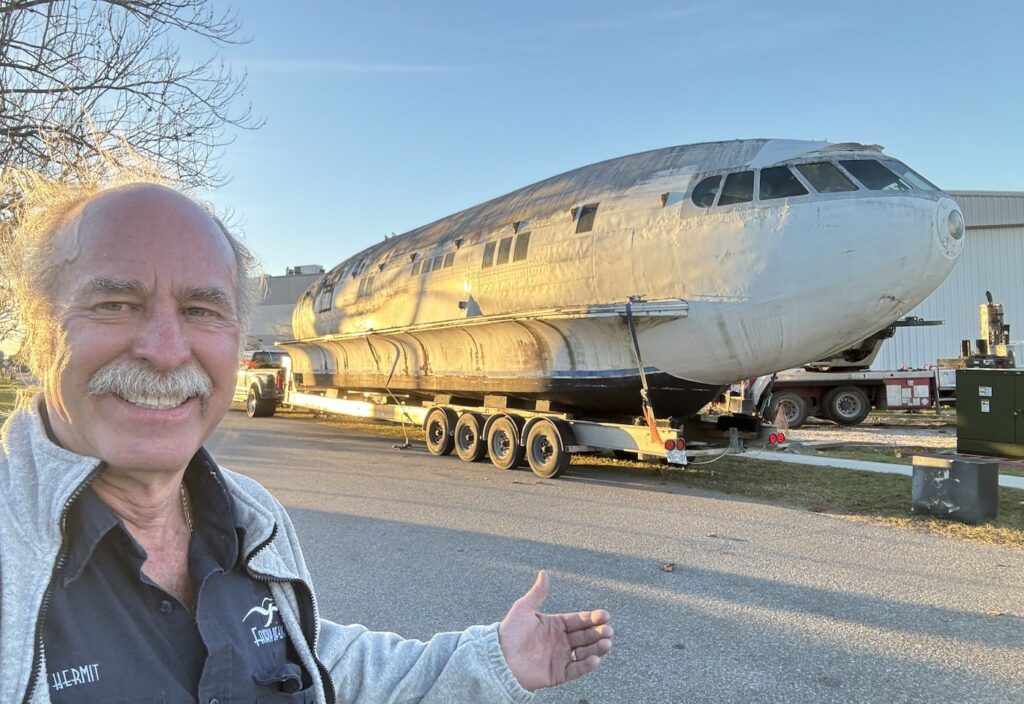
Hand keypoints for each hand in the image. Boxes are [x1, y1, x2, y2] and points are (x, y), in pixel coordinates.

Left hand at [497, 570, 612, 690]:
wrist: (499, 658)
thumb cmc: (509, 632)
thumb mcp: (524, 609)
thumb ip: (538, 592)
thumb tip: (544, 572)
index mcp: (555, 625)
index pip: (578, 620)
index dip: (592, 618)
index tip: (605, 615)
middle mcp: (560, 641)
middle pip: (585, 636)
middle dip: (599, 632)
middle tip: (609, 630)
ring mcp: (560, 657)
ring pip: (584, 652)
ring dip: (597, 648)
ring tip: (606, 643)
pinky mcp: (558, 673)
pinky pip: (576, 670)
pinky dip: (586, 665)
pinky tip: (595, 659)